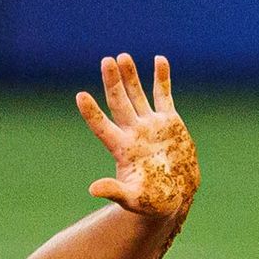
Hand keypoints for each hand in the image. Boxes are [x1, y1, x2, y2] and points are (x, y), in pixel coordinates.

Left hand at [76, 54, 199, 217]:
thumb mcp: (133, 199)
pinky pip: (164, 95)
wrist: (177, 197)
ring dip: (130, 76)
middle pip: (119, 103)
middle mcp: (133, 133)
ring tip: (122, 57)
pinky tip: (159, 60)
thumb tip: (92, 189)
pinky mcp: (169, 123)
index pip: (102, 126)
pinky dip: (162, 78)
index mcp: (122, 149)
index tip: (80, 96)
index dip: (92, 112)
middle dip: (113, 82)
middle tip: (106, 61)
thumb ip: (114, 191)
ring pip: (138, 95)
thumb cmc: (153, 202)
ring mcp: (150, 126)